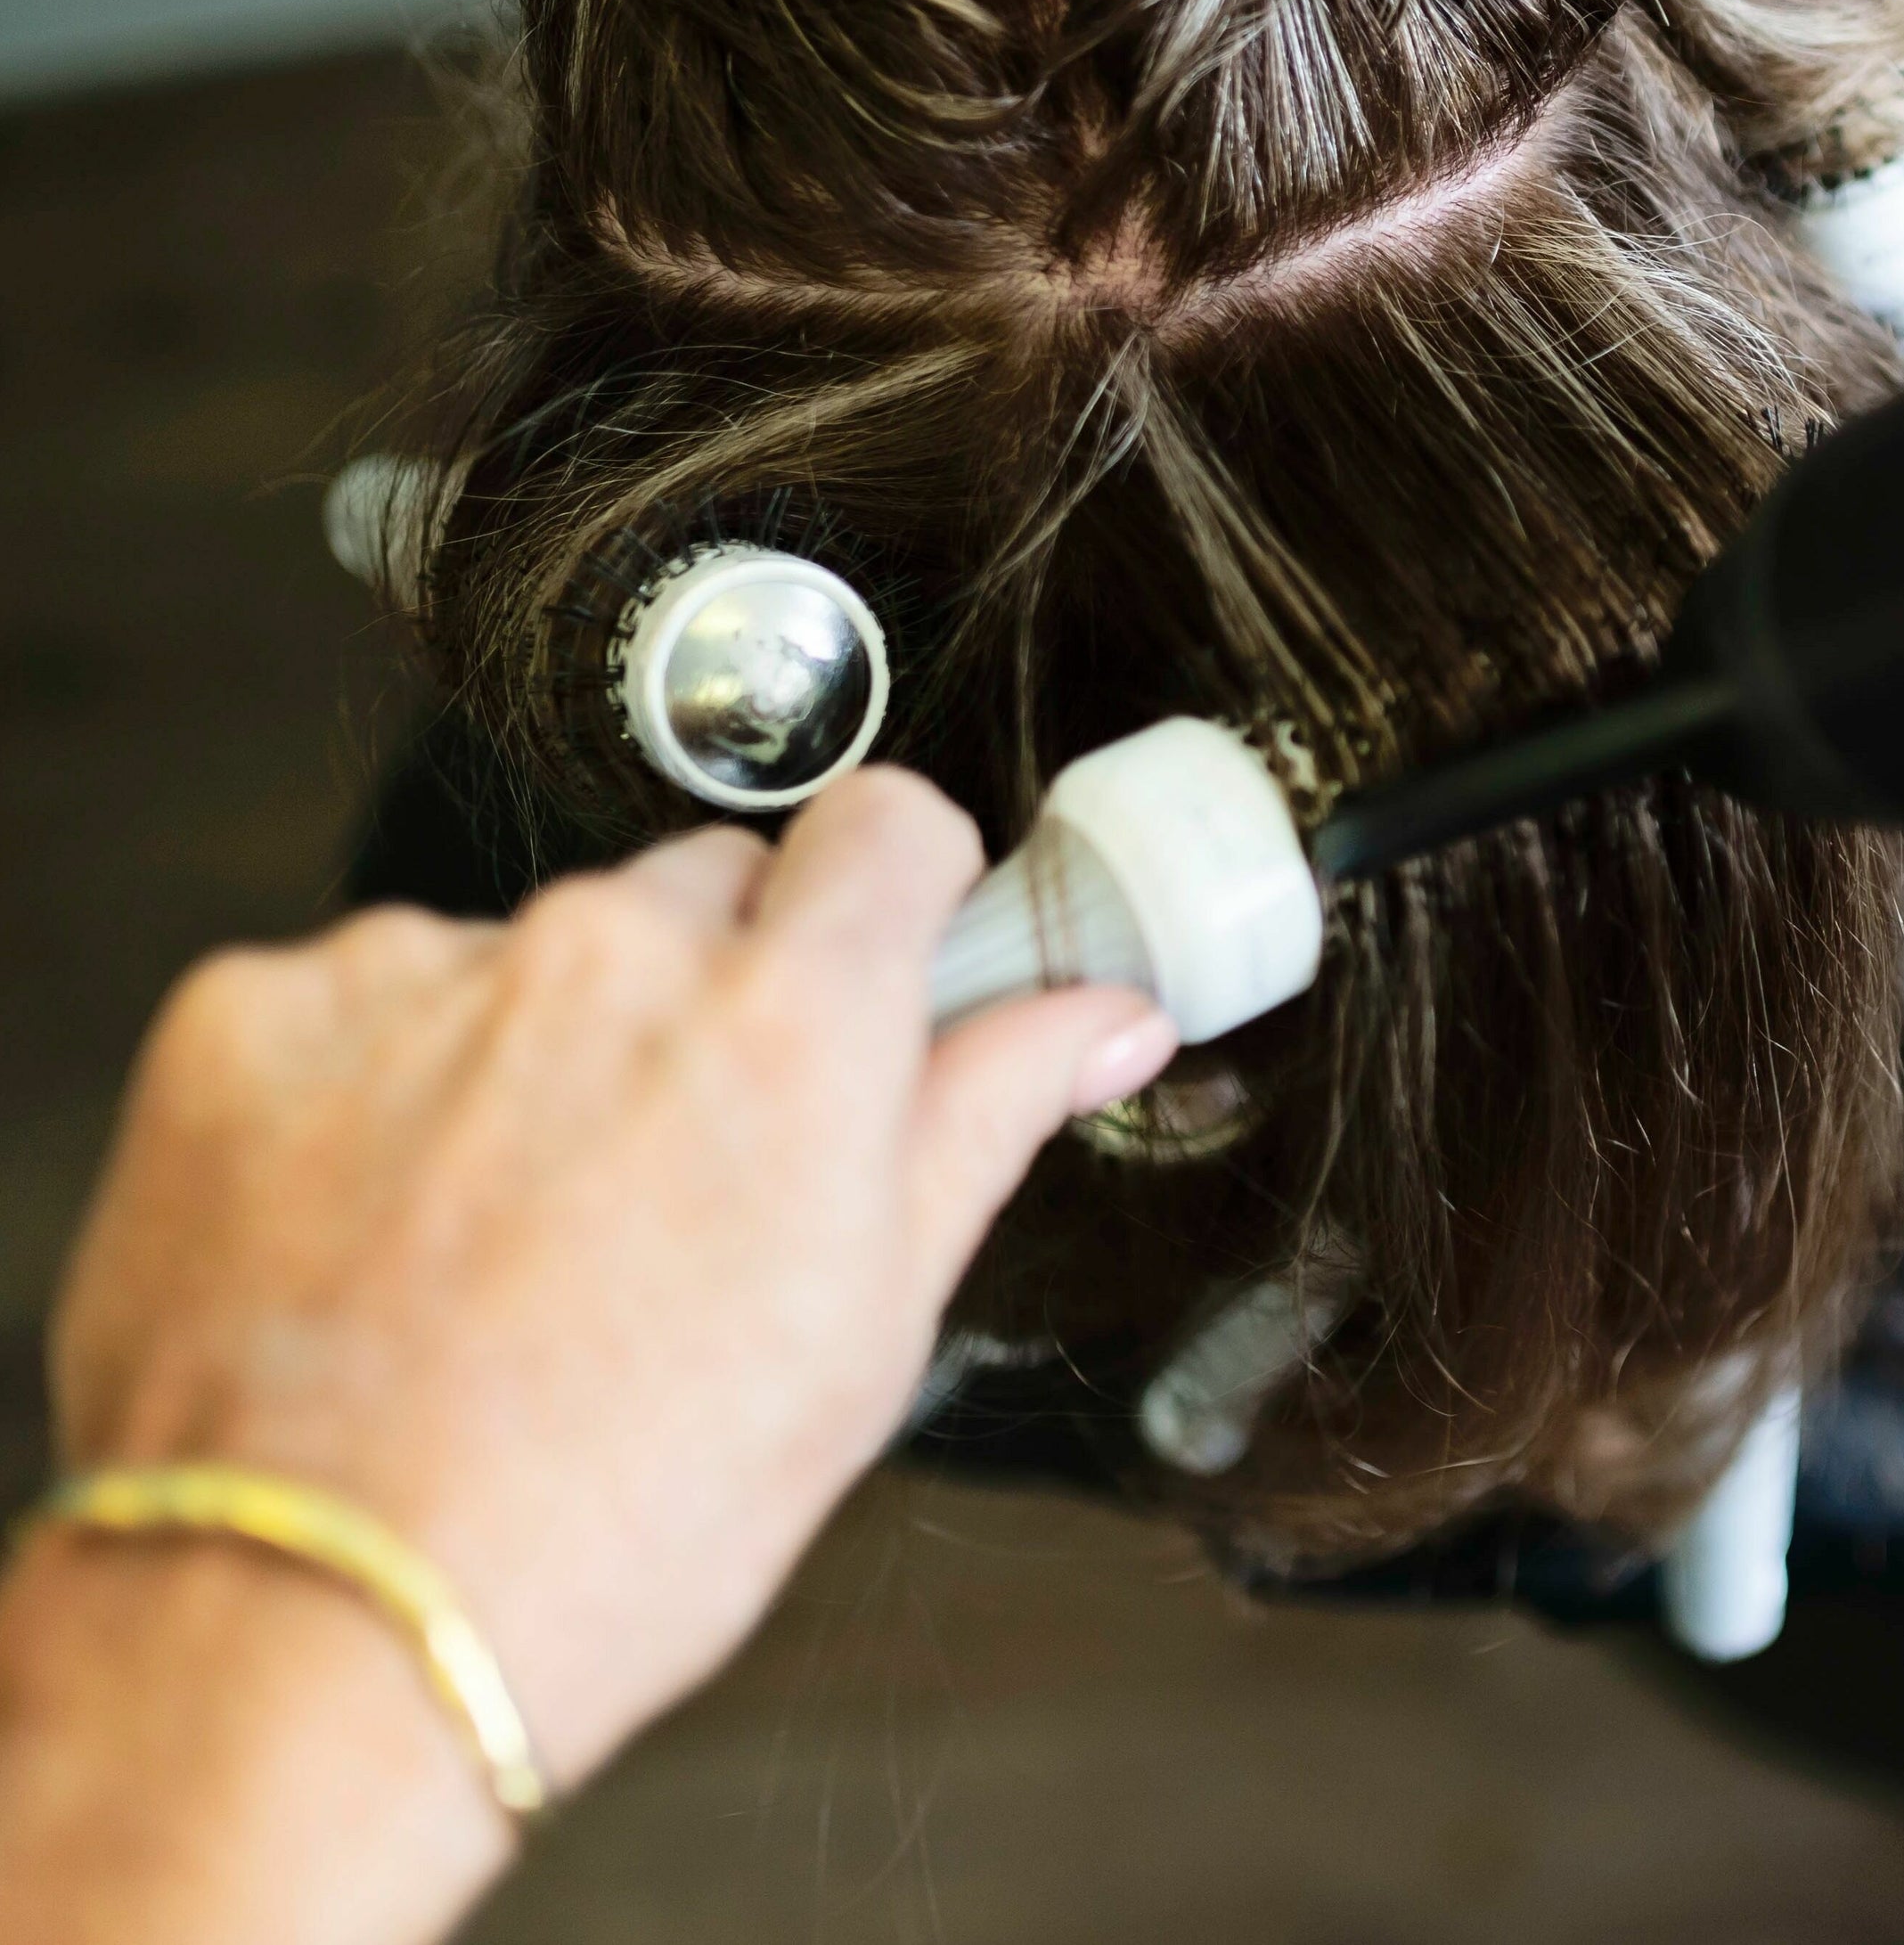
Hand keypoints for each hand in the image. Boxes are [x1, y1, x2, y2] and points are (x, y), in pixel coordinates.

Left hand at [44, 771, 1175, 1792]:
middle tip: (676, 1174)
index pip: (888, 822)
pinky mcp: (252, 1013)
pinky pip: (350, 999)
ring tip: (497, 1243)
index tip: (873, 959)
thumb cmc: (615, 1518)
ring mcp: (416, 971)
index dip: (894, 893)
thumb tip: (1102, 1017)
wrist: (321, 1631)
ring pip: (521, 954)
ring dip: (531, 1048)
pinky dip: (366, 1087)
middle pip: (700, 893)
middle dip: (708, 997)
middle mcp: (611, 956)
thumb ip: (983, 1121)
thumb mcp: (866, 1332)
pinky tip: (371, 1235)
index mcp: (794, 1023)